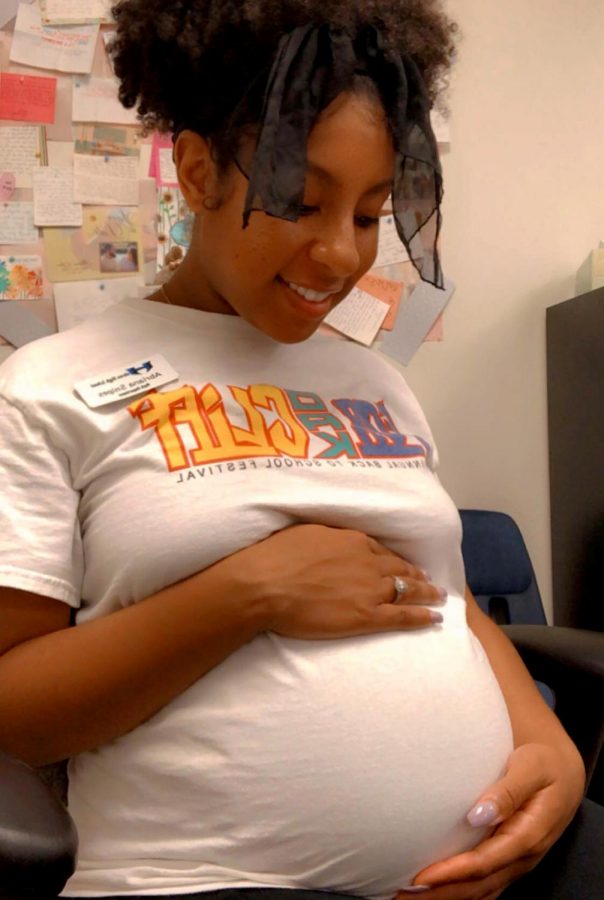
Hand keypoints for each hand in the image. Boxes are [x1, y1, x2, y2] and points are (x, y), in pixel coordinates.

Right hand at [231, 524, 445, 639]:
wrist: (266, 584)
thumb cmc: (276, 557)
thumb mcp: (306, 533)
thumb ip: (327, 538)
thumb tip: (332, 542)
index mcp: (353, 541)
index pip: (382, 551)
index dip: (396, 560)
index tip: (404, 566)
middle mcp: (368, 562)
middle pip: (400, 570)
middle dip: (418, 576)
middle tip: (430, 581)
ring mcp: (370, 590)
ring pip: (408, 591)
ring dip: (426, 594)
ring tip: (439, 598)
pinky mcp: (366, 616)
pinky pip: (402, 616)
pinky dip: (422, 617)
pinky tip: (435, 619)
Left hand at [398, 742, 584, 898]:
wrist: (563, 774)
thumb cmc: (543, 765)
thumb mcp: (531, 768)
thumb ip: (508, 790)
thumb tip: (478, 814)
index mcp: (528, 835)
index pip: (485, 862)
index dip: (452, 873)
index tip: (421, 876)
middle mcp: (522, 857)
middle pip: (479, 885)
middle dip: (441, 893)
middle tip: (403, 894)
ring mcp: (516, 863)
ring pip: (480, 891)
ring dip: (446, 897)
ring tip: (409, 896)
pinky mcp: (508, 860)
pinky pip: (484, 885)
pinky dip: (458, 891)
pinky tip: (435, 889)